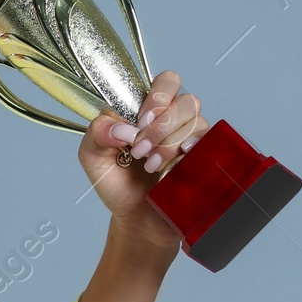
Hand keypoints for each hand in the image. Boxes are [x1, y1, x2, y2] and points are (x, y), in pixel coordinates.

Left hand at [77, 69, 210, 250]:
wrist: (136, 219)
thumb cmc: (117, 184)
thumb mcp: (93, 157)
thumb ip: (97, 133)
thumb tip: (120, 127)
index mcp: (148, 108)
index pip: (167, 82)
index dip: (157, 97)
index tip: (140, 123)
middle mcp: (173, 119)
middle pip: (186, 100)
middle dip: (162, 124)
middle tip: (140, 150)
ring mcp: (190, 138)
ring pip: (197, 122)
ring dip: (170, 143)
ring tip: (150, 165)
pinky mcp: (202, 158)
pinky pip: (208, 145)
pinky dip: (189, 154)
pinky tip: (172, 168)